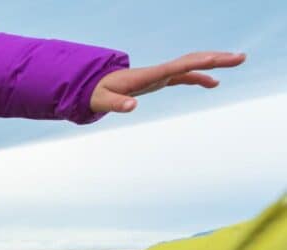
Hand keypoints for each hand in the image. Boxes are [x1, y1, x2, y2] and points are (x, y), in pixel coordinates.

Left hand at [90, 51, 245, 113]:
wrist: (93, 87)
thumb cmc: (98, 94)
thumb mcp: (104, 101)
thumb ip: (117, 104)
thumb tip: (132, 107)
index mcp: (148, 76)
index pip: (177, 67)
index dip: (197, 63)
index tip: (216, 60)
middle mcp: (158, 72)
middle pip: (191, 61)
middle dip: (216, 59)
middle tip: (240, 58)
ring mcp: (160, 75)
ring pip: (191, 65)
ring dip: (214, 63)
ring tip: (238, 61)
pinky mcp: (160, 80)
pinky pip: (185, 75)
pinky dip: (200, 76)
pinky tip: (214, 83)